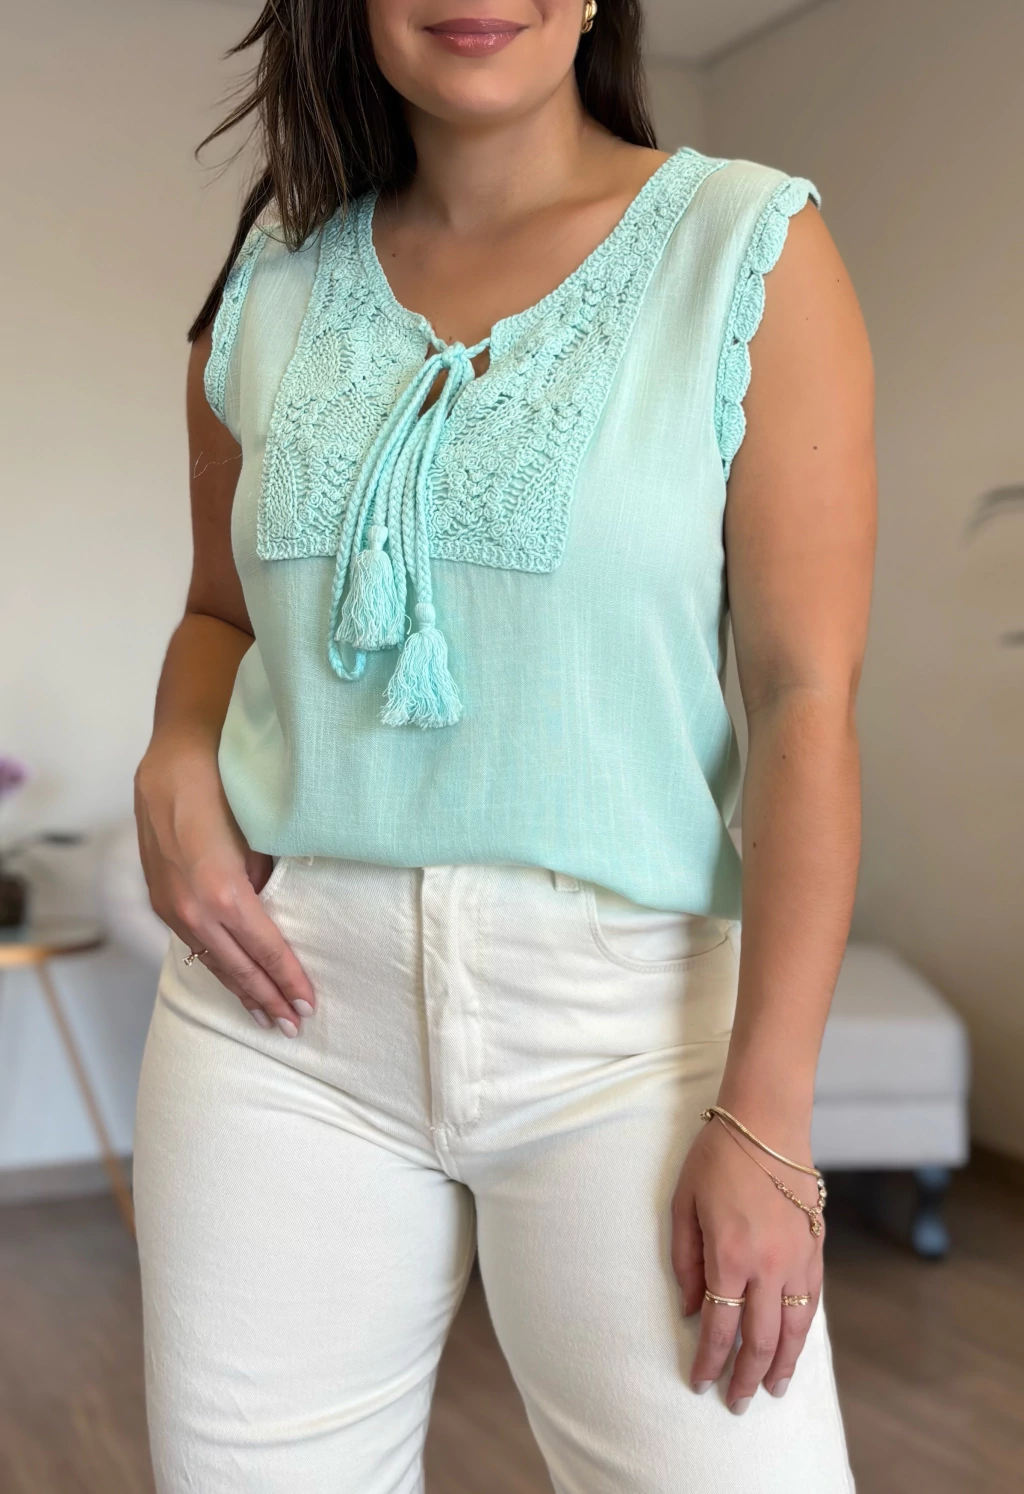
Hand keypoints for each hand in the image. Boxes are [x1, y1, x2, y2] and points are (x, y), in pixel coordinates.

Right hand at [134, 736, 315, 1035]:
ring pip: (212, 962)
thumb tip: (283, 916)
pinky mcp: (159, 901)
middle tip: (294, 1026)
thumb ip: (268, 883)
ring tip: (266, 1016)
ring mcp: (171, 908)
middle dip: (268, 999)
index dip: (289, 980)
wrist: (173, 760)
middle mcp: (193, 909)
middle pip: (238, 968)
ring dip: (241, 991)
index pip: (266, 950)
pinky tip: (231, 979)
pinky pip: (193, 945)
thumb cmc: (226, 789)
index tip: (310, 1004)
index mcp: (223, 894)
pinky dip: (217, 967)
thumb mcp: (260, 838)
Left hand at [671, 1111, 823, 1411]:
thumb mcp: (683, 1203)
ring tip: (774, 1390)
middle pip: (759, 1339)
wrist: (767, 1121)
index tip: (700, 1384)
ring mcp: (797, 1258)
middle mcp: (767, 1265)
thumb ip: (684, 1261)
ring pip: (793, 1329)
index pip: (718, 1327)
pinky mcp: (816, 1247)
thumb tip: (689, 1308)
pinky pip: (812, 1302)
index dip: (708, 1362)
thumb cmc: (718, 1157)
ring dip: (783, 1365)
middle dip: (746, 1377)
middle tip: (737, 1402)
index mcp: (728, 1255)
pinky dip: (803, 1331)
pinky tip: (795, 1345)